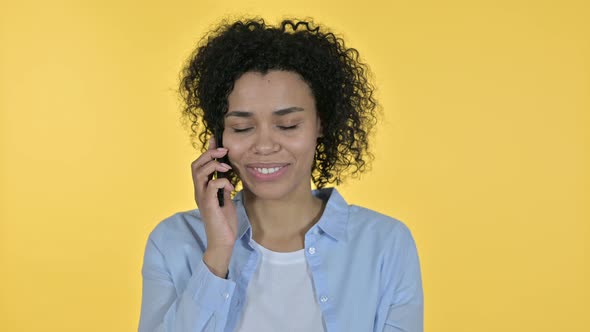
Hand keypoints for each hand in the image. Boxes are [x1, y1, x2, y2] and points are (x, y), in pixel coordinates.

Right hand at [191, 137, 236, 276]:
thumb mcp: (225, 200)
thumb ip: (223, 188)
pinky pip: (210, 187)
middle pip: (196, 165)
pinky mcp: (208, 206)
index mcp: (202, 189)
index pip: (200, 166)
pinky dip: (221, 182)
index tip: (216, 140)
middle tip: (224, 151)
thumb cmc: (224, 222)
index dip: (207, 152)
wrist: (223, 242)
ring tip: (226, 167)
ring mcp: (202, 198)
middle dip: (209, 154)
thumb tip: (226, 175)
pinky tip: (230, 186)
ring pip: (199, 173)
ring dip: (213, 165)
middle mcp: (199, 192)